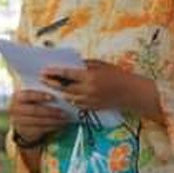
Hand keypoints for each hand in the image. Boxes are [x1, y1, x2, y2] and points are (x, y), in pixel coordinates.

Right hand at [8, 88, 68, 145]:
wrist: (20, 120)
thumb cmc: (30, 102)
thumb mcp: (30, 95)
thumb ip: (39, 91)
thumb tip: (56, 88)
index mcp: (16, 97)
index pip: (28, 95)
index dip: (40, 96)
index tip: (53, 97)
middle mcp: (15, 109)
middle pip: (35, 110)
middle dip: (51, 111)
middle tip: (64, 111)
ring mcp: (19, 122)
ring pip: (39, 121)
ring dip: (54, 120)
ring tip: (65, 118)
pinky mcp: (25, 131)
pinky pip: (41, 129)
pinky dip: (53, 127)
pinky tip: (61, 124)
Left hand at [42, 59, 160, 119]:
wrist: (131, 92)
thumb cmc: (117, 75)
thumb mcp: (101, 65)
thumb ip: (85, 65)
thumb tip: (70, 65)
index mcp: (90, 77)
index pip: (67, 74)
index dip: (54, 72)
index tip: (44, 70)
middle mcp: (88, 90)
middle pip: (64, 88)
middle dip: (52, 84)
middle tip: (43, 79)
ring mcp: (90, 100)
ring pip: (69, 97)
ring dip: (60, 92)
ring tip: (51, 87)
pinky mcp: (92, 107)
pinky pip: (77, 104)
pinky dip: (70, 99)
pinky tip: (65, 95)